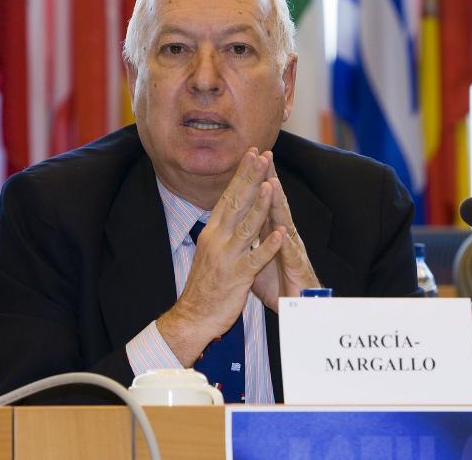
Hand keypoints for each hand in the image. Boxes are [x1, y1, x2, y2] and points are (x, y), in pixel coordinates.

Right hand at [157, 149, 283, 364]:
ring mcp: (227, 258)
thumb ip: (220, 230)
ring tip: (271, 186)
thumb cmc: (204, 285)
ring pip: (246, 227)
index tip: (252, 154)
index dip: (241, 175)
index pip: (228, 197)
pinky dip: (267, 245)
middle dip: (250, 179)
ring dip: (259, 206)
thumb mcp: (209, 250)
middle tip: (262, 156)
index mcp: (212, 232)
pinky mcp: (236, 277)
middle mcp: (217, 239)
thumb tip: (227, 210)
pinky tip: (279, 233)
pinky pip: (255, 259)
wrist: (192, 316)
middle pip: (236, 204)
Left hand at [251, 151, 320, 311]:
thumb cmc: (278, 283)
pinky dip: (285, 245)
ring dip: (278, 205)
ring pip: (284, 223)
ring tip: (271, 184)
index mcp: (271, 232)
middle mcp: (284, 236)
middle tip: (263, 156)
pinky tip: (282, 233)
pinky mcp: (296, 269)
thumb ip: (251, 238)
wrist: (297, 308)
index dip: (255, 180)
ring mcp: (292, 250)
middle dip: (268, 180)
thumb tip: (238, 222)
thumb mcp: (258, 257)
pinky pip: (289, 256)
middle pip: (275, 204)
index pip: (261, 201)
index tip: (248, 158)